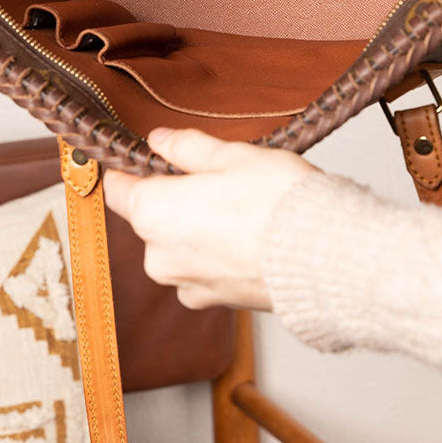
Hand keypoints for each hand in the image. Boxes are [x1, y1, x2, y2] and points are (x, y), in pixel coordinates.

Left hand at [102, 128, 312, 311]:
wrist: (324, 255)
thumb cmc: (279, 201)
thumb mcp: (232, 155)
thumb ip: (187, 147)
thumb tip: (160, 140)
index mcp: (153, 212)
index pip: (117, 190)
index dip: (130, 171)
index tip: (145, 159)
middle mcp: (158, 255)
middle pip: (151, 220)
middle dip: (176, 200)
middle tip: (217, 181)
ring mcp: (185, 284)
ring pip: (178, 247)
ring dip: (198, 231)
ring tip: (242, 212)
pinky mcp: (213, 302)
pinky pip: (202, 271)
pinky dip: (217, 257)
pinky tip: (248, 240)